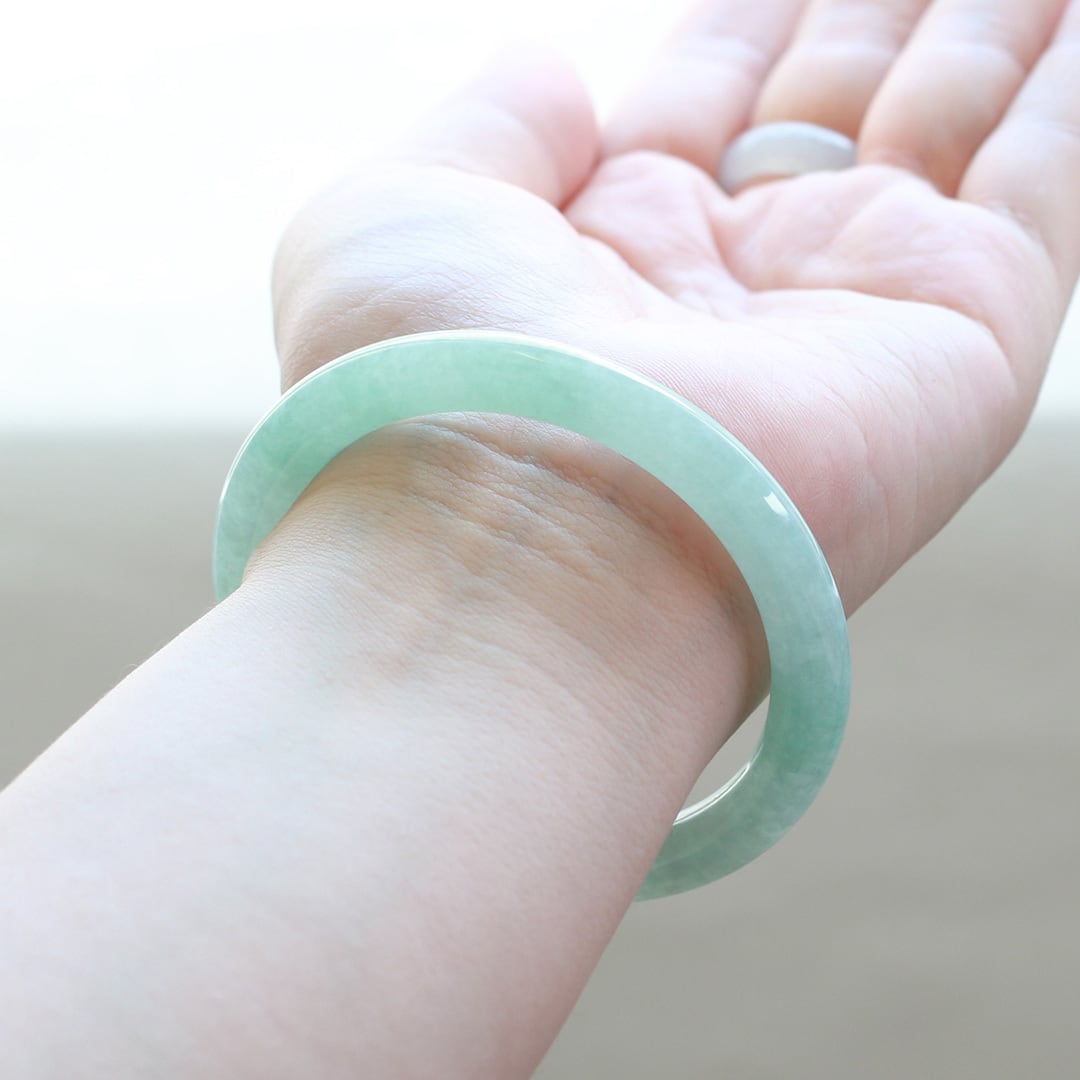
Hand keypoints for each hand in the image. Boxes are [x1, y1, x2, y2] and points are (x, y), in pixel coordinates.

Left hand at [272, 0, 1078, 611]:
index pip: (709, 94)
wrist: (524, 552)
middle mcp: (736, 285)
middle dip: (886, 17)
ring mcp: (853, 314)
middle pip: (836, 104)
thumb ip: (496, 125)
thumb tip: (564, 73)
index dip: (752, 19)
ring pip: (952, 126)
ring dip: (994, 34)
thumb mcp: (410, 209)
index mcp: (612, 245)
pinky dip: (1072, 100)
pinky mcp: (963, 346)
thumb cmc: (429, 384)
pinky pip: (1045, 186)